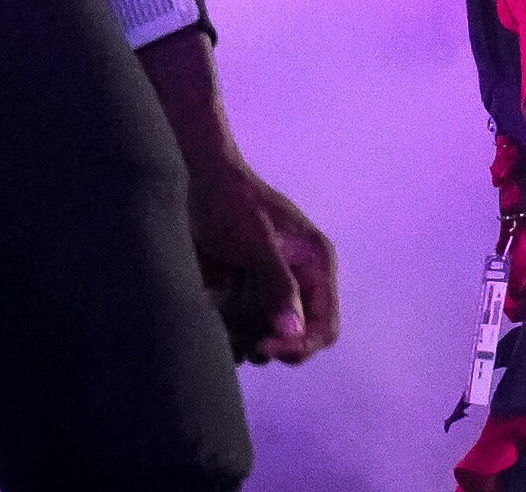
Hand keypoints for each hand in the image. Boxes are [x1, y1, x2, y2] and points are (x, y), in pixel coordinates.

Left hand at [188, 155, 340, 364]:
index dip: (299, 345)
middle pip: (298, 337)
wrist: (202, 181)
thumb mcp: (256, 241)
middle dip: (269, 339)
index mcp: (316, 265)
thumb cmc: (232, 203)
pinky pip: (248, 326)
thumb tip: (292, 332)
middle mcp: (302, 281)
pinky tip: (216, 306)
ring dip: (246, 333)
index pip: (323, 327)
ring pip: (270, 336)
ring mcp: (275, 287)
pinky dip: (232, 326)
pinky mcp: (251, 291)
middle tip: (237, 326)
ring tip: (223, 307)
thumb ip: (277, 284)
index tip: (264, 345)